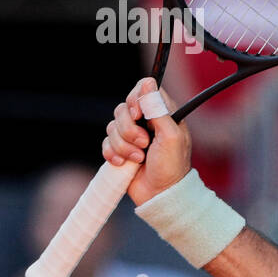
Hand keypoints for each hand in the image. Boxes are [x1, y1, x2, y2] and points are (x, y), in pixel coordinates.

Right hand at [103, 77, 191, 205]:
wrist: (161, 194)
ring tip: (139, 158)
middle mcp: (146, 122)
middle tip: (144, 144)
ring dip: (123, 145)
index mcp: (163, 113)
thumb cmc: (172, 166)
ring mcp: (132, 136)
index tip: (138, 114)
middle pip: (123, 109)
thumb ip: (158, 109)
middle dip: (129, 129)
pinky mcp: (120, 150)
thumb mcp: (170, 136)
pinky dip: (112, 154)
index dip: (136, 99)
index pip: (143, 90)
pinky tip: (124, 164)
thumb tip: (148, 82)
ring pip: (112, 127)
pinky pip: (105, 143)